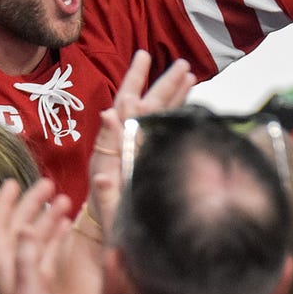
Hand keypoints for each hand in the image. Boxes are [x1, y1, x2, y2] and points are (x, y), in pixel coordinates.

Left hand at [0, 178, 72, 293]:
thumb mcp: (30, 292)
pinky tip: (66, 226)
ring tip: (64, 199)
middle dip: (30, 205)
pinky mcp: (42, 285)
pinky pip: (47, 253)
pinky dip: (55, 236)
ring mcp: (27, 276)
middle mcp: (12, 267)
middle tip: (47, 184)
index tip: (12, 182)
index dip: (3, 204)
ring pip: (33, 238)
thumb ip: (26, 259)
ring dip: (45, 218)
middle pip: (17, 227)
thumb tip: (23, 228)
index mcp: (4, 266)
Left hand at [89, 52, 194, 231]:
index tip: (144, 58)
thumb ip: (107, 143)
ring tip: (189, 73)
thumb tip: (108, 113)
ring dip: (174, 94)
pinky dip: (177, 114)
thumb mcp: (102, 177)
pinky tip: (190, 103)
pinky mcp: (150, 159)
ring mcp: (139, 149)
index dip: (135, 80)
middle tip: (183, 63)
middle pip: (148, 105)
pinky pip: (164, 130)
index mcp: (115, 142)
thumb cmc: (103, 211)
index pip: (126, 103)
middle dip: (164, 83)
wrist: (111, 235)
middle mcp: (127, 142)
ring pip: (159, 115)